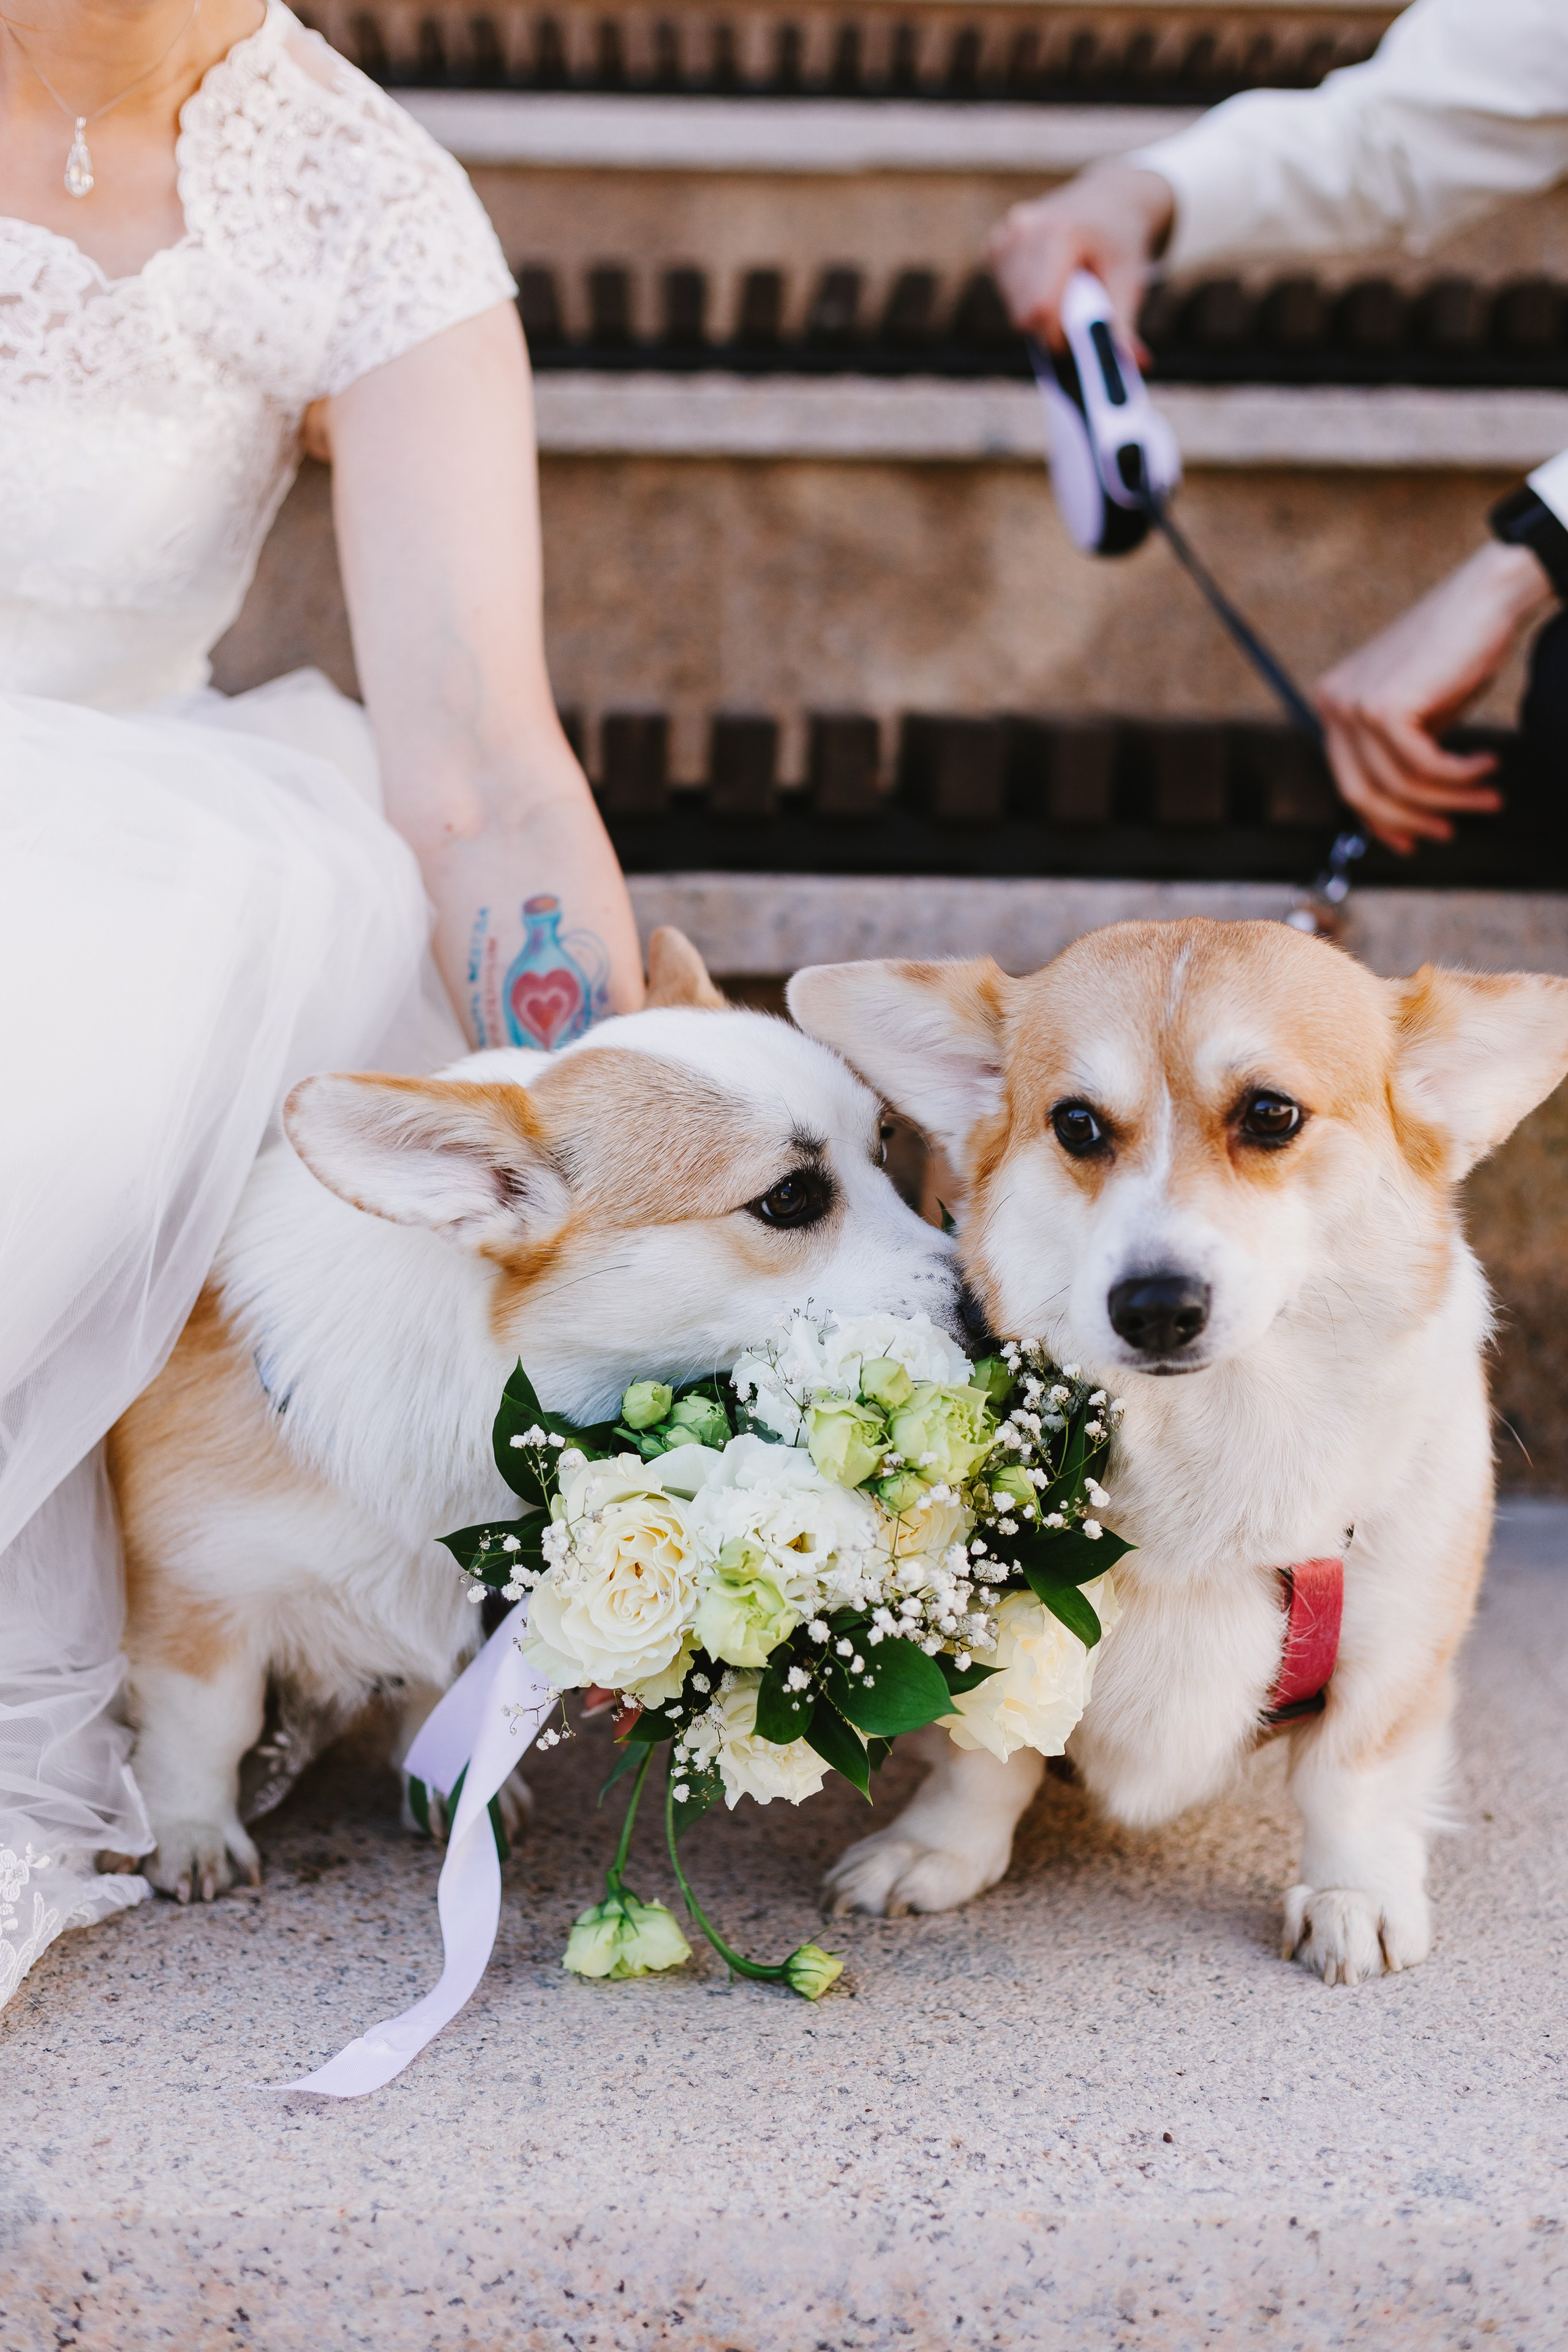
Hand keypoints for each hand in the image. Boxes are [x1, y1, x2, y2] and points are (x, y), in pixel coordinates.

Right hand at [987, 166, 1175, 350]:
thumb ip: (1124, 325)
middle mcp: (1026, 228)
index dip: (1055, 336)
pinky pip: (1003, 290)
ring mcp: (1007, 232)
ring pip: (1011, 305)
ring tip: (1064, 289)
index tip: (1076, 339)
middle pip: (1022, 313)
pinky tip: (1046, 277)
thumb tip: (1137, 366)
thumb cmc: (1121, 243)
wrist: (1111, 198)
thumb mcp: (1129, 280)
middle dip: (1047, 327)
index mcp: (1061, 234)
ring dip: (1035, 313)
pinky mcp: (997, 241)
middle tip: (1074, 314)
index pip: (1040, 308)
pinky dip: (1022, 296)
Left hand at [1315, 540, 1554, 853]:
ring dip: (1450, 800)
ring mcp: (1353, 703)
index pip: (1348, 781)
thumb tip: (1398, 816)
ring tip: (1489, 796)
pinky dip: (1459, 776)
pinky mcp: (1384, 706)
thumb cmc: (1458, 654)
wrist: (1485, 599)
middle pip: (1361, 793)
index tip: (1412, 842)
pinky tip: (1487, 766)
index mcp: (1333, 703)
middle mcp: (1333, 702)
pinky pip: (1423, 767)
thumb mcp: (1418, 716)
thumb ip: (1400, 758)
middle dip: (1409, 821)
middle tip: (1449, 831)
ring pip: (1398, 784)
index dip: (1380, 821)